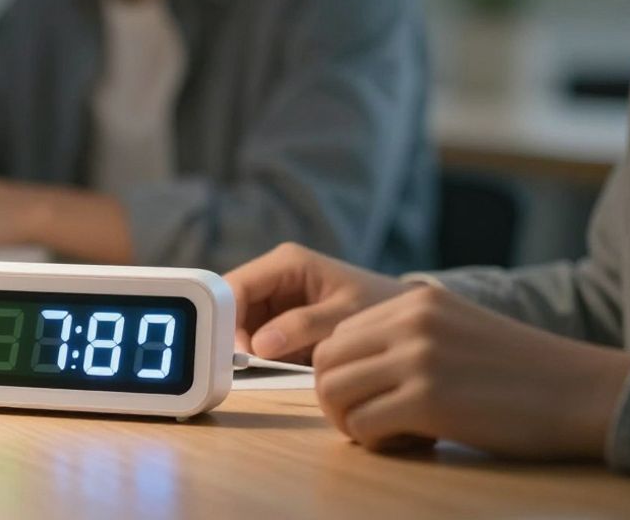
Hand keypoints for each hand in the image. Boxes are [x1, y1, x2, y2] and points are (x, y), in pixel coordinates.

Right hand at [224, 244, 410, 361]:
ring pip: (241, 324)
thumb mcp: (344, 316)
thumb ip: (303, 326)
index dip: (226, 317)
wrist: (403, 319)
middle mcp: (274, 275)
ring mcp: (276, 297)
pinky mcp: (280, 318)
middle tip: (251, 367)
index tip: (234, 353)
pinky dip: (265, 354)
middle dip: (236, 336)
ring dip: (251, 347)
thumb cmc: (379, 307)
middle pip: (233, 305)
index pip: (236, 286)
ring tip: (275, 365)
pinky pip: (258, 335)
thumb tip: (259, 345)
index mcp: (286, 263)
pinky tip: (283, 363)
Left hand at [314, 285, 629, 458]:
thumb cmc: (524, 373)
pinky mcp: (428, 399)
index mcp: (414, 300)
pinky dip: (375, 442)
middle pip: (325, 361)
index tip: (373, 398)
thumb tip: (354, 370)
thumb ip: (407, 336)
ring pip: (333, 391)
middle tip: (370, 423)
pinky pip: (363, 425)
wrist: (586, 391)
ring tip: (391, 433)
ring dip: (350, 422)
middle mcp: (410, 321)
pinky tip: (413, 444)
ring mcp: (417, 358)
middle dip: (336, 399)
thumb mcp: (458, 328)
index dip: (344, 374)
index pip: (337, 335)